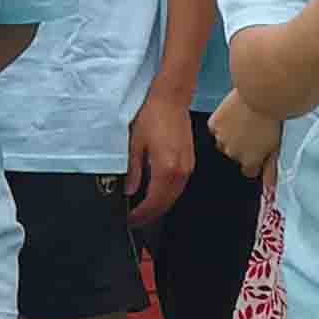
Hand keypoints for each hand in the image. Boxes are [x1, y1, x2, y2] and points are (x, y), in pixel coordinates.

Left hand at [124, 99, 195, 221]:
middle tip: (134, 220)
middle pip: (166, 204)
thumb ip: (133, 171)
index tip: (129, 219)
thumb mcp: (133, 144)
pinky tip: (155, 193)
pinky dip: (167, 194)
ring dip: (159, 206)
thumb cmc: (151, 116)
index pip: (153, 202)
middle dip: (150, 215)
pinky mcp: (189, 161)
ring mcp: (188, 167)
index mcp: (166, 169)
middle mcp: (181, 171)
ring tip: (142, 210)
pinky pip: (178, 186)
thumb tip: (129, 191)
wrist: (171, 98)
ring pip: (174, 197)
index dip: (141, 214)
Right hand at [206, 90, 281, 177]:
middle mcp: (233, 153)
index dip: (255, 159)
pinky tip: (233, 115)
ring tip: (244, 122)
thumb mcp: (277, 147)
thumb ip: (271, 170)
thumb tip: (270, 191)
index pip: (248, 170)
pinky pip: (214, 128)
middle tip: (254, 131)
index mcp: (249, 161)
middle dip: (242, 147)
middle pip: (235, 155)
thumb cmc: (274, 119)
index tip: (259, 149)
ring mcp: (221, 138)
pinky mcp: (213, 123)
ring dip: (230, 135)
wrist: (264, 95)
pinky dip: (222, 123)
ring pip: (223, 142)